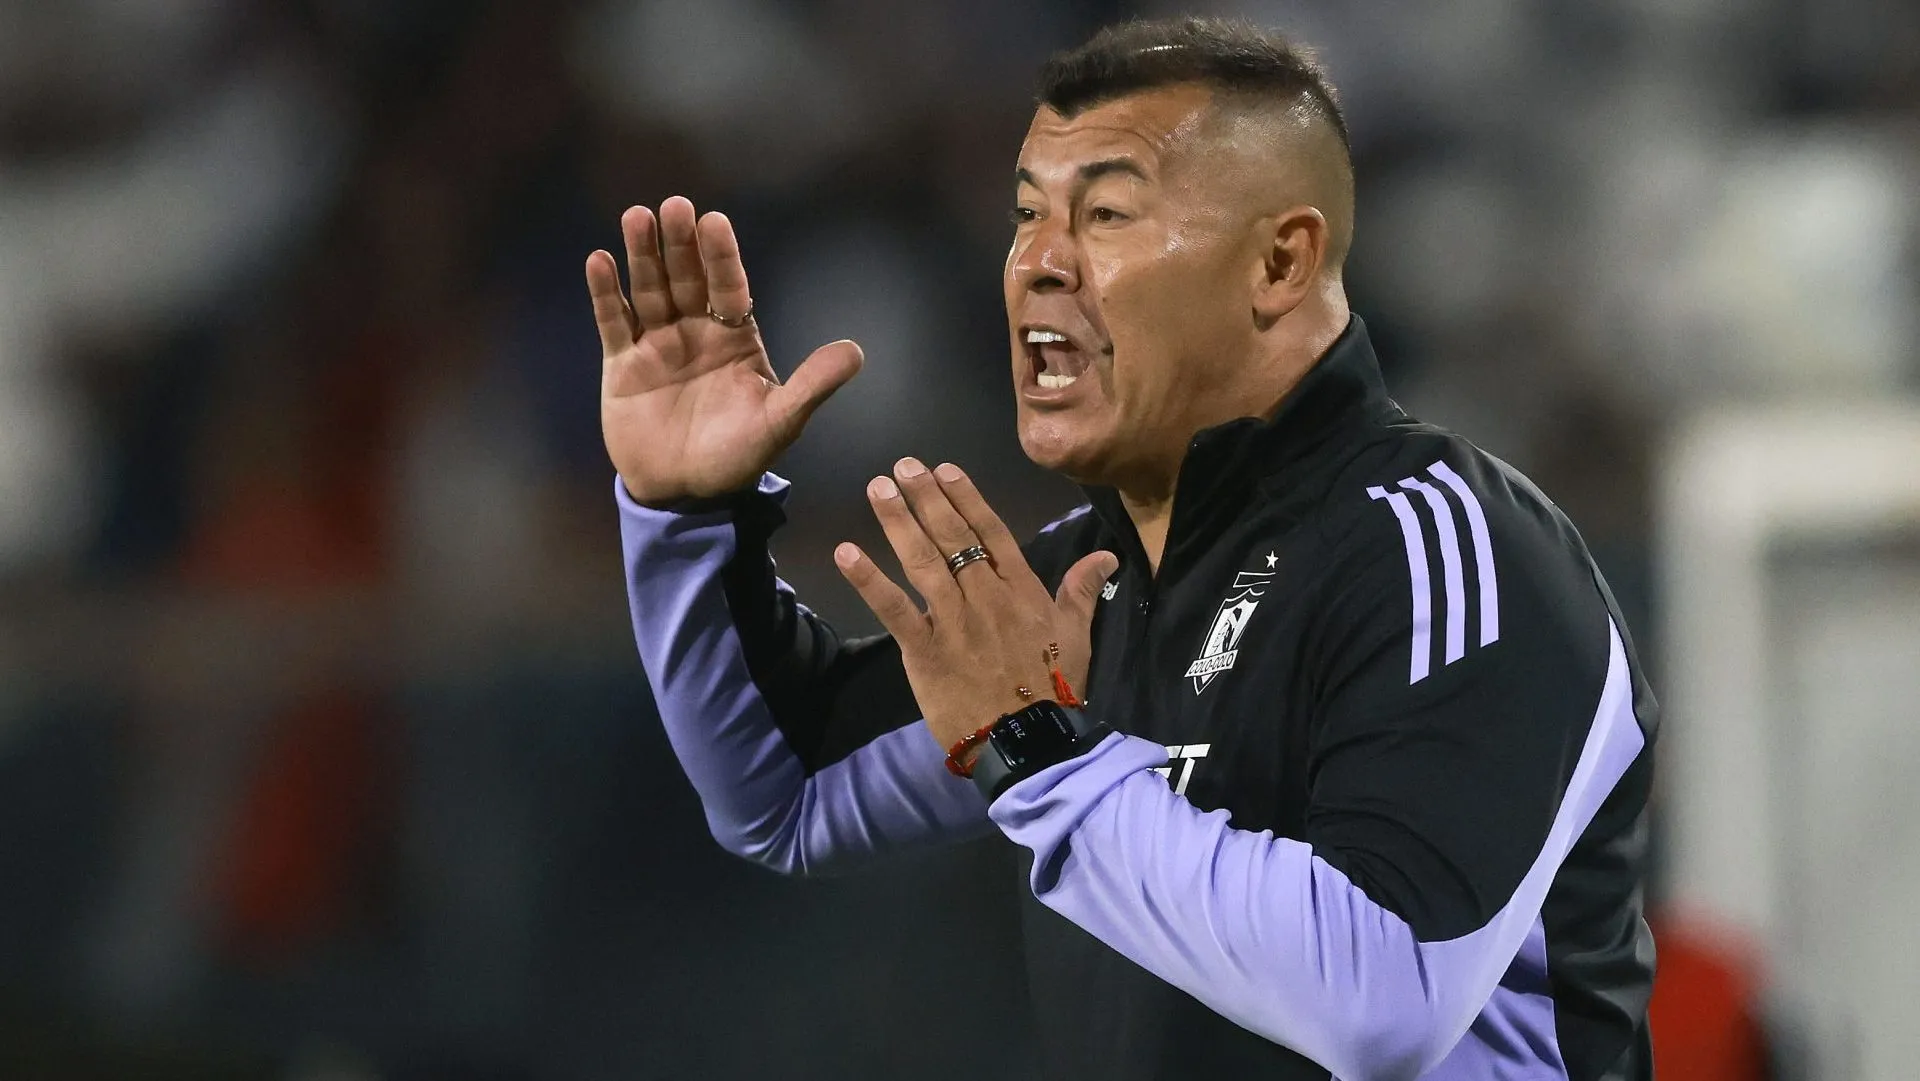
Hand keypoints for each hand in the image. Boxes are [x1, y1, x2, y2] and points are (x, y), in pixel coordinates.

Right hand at [587, 197, 863, 506]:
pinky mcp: (622, 365)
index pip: (729, 288)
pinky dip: (606, 293)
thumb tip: (856, 352)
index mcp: (735, 338)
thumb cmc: (738, 457)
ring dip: (643, 255)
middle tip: (676, 205)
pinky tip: (599, 261)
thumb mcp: (780, 422)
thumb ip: (812, 386)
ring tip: (637, 216)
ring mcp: (657, 345)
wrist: (686, 494)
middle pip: (687, 279)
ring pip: (649, 290)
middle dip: (681, 244)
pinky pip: (614, 322)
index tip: (715, 221)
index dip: (721, 256)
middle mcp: (696, 332)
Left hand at [833, 458, 1118, 758]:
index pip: (991, 531)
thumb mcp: (1077, 635)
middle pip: (952, 536)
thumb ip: (1082, 590)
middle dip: (926, 498)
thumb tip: (1107, 556)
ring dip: (897, 521)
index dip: (966, 497)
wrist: (1030, 741)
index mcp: (1021, 590)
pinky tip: (845, 553)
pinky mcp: (926, 649)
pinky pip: (893, 609)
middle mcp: (985, 595)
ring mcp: (954, 620)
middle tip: (902, 466)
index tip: (943, 469)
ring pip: (923, 561)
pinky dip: (868, 580)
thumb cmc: (1053, 689)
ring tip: (877, 488)